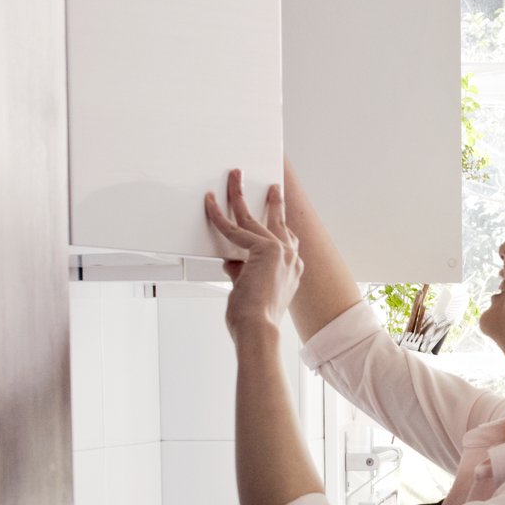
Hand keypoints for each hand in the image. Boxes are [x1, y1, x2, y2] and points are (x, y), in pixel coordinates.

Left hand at [204, 169, 303, 343]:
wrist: (258, 328)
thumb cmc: (254, 318)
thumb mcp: (248, 290)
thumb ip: (242, 272)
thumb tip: (230, 261)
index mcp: (293, 271)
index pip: (288, 241)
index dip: (281, 224)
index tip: (279, 212)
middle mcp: (292, 259)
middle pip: (278, 223)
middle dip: (273, 202)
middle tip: (271, 187)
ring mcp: (282, 253)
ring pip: (254, 218)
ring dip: (240, 195)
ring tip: (235, 177)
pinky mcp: (265, 249)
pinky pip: (234, 228)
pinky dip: (218, 216)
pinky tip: (211, 203)